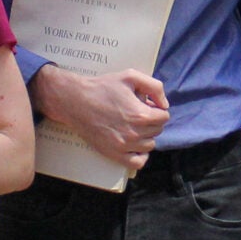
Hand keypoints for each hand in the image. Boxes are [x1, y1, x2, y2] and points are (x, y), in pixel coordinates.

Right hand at [34, 65, 168, 170]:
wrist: (76, 102)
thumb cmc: (103, 87)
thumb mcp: (130, 76)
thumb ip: (154, 87)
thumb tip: (164, 104)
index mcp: (140, 114)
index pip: (164, 117)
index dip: (157, 109)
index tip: (147, 105)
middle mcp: (134, 133)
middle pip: (157, 130)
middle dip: (151, 121)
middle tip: (138, 113)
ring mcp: (124, 146)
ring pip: (150, 145)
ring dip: (146, 136)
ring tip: (134, 126)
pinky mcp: (114, 154)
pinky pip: (137, 162)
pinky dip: (141, 155)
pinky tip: (135, 145)